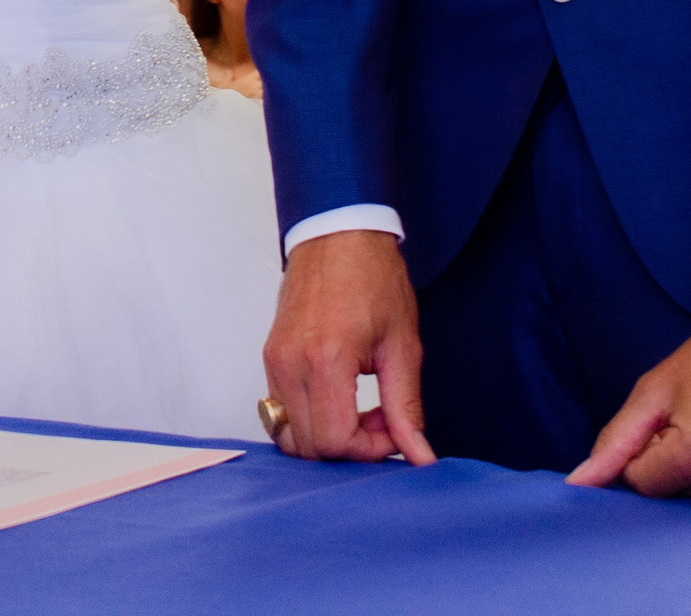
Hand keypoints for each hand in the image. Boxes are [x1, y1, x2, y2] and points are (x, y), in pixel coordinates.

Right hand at [262, 229, 436, 463]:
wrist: (338, 234)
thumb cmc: (372, 278)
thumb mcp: (402, 345)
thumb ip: (406, 408)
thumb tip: (420, 456)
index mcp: (325, 359)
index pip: (334, 441)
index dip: (368, 450)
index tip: (392, 429)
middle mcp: (290, 363)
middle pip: (309, 446)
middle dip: (350, 447)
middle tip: (382, 420)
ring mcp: (274, 361)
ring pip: (290, 434)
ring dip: (327, 437)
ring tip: (360, 410)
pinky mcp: (269, 357)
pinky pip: (280, 412)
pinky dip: (310, 420)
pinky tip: (339, 398)